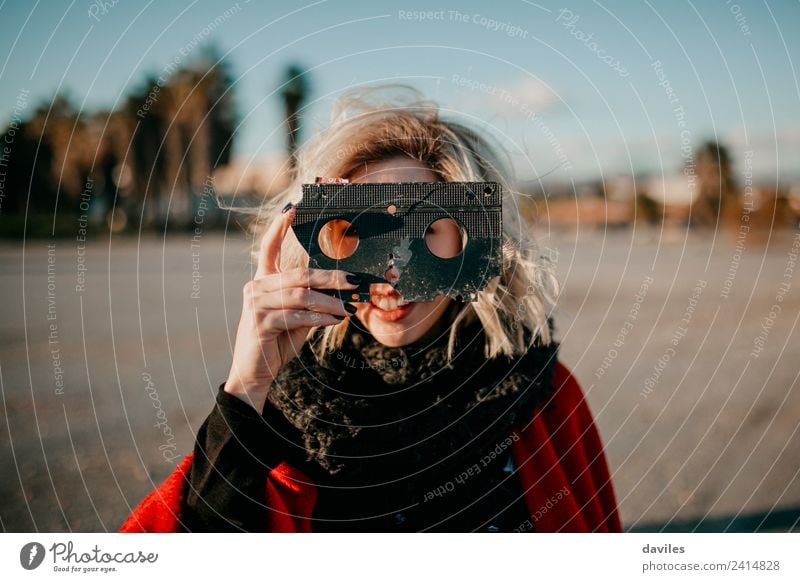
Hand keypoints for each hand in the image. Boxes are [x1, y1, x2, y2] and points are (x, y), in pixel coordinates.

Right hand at [223, 204, 358, 412]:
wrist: (255, 374)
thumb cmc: (276, 343)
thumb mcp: (297, 319)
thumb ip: (312, 304)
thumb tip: (342, 294)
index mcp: (263, 282)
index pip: (268, 248)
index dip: (279, 227)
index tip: (292, 209)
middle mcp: (256, 287)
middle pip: (300, 275)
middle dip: (331, 278)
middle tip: (355, 281)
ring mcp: (256, 304)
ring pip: (301, 295)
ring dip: (330, 302)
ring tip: (349, 307)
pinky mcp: (260, 322)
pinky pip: (297, 315)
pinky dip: (320, 317)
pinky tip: (335, 320)